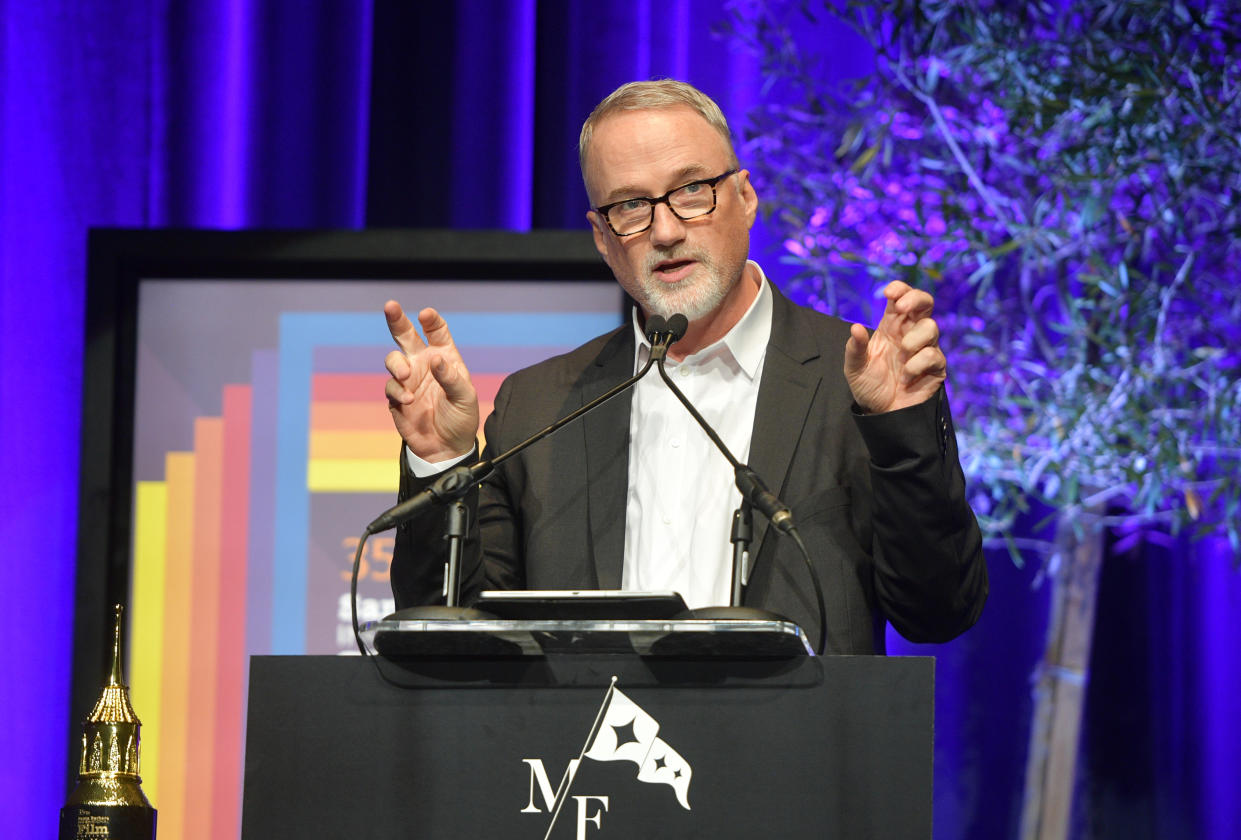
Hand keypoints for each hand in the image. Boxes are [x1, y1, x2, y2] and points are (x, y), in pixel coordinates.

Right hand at [383, 301, 478, 460]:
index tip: (426, 315)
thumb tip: (434, 358)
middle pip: (406, 335)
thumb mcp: (464, 397)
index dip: (431, 321)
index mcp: (444, 357)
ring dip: (397, 363)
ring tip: (406, 374)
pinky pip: (391, 385)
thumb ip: (451, 377)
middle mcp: (424, 363)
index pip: (436, 331)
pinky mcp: (397, 396)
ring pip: (393, 358)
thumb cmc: (461, 419)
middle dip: (397, 319)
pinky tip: (409, 401)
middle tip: (391, 305)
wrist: (446, 447)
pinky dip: (398, 390)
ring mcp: (409, 379)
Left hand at [844, 281, 945, 413]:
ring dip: (914, 338)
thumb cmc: (869, 387)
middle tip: (901, 308)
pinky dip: (917, 364)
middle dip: (916, 299)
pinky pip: (933, 355)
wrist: (882, 414)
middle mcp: (910, 333)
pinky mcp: (936, 367)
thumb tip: (855, 327)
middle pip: (925, 303)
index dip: (900, 290)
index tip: (888, 293)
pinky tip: (906, 376)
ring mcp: (925, 349)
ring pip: (931, 327)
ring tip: (901, 354)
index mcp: (891, 327)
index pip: (901, 299)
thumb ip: (855, 348)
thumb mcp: (855, 368)